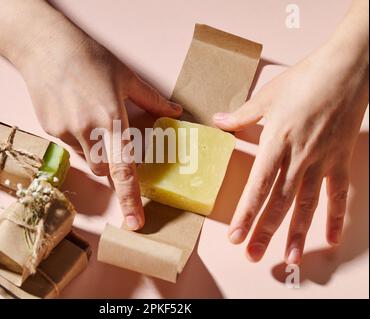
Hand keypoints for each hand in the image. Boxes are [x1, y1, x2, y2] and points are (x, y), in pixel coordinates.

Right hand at [15, 22, 181, 229]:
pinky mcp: (49, 130)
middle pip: (104, 170)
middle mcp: (88, 132)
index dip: (131, 199)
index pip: (124, 170)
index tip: (135, 223)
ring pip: (85, 158)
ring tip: (89, 117)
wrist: (46, 46)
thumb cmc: (91, 58)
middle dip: (111, 165)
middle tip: (111, 139)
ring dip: (93, 150)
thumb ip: (152, 100)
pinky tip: (73, 111)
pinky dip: (75, 137)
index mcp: (112, 121)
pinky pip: (68, 145)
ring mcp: (65, 133)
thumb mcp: (127, 77)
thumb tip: (175, 112)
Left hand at [214, 40, 367, 263]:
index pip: (257, 187)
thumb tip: (217, 122)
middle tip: (252, 255)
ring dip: (296, 233)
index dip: (245, 214)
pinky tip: (330, 239)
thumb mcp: (266, 97)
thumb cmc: (304, 79)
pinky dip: (335, 217)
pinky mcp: (340, 159)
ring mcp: (322, 161)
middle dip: (264, 232)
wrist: (347, 68)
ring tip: (288, 258)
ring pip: (306, 205)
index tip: (234, 236)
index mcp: (276, 143)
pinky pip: (338, 193)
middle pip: (279, 203)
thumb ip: (240, 116)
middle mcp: (298, 158)